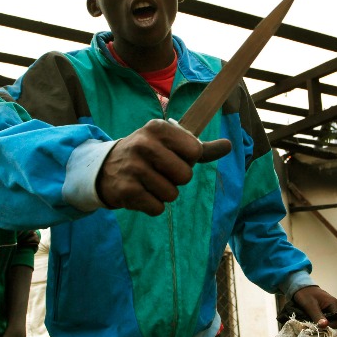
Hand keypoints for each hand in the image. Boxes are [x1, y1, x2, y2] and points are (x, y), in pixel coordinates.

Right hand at [96, 119, 231, 215]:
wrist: (106, 168)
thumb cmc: (148, 156)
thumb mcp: (170, 145)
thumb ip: (200, 147)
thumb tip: (229, 145)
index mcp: (158, 128)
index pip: (195, 151)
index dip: (188, 160)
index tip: (172, 156)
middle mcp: (144, 144)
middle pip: (185, 176)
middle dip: (177, 180)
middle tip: (160, 172)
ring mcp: (134, 167)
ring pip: (172, 194)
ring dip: (164, 194)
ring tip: (149, 183)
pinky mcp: (127, 190)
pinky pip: (157, 208)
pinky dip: (152, 205)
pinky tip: (141, 193)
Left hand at [292, 286, 336, 328]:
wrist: (301, 287)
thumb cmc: (306, 294)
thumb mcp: (310, 305)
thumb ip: (317, 315)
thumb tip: (325, 326)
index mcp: (334, 304)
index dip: (333, 327)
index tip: (321, 328)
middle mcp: (334, 308)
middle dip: (328, 328)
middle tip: (317, 329)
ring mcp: (330, 310)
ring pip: (331, 323)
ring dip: (323, 327)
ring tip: (314, 326)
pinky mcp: (325, 312)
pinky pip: (326, 321)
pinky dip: (320, 324)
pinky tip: (313, 324)